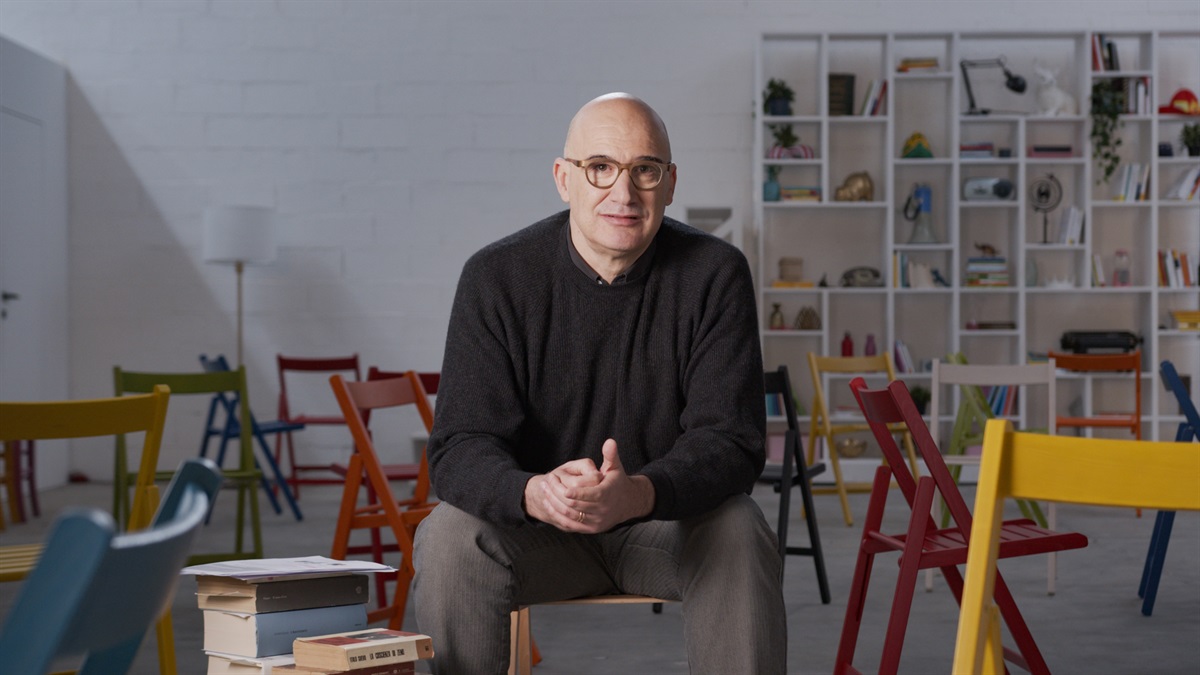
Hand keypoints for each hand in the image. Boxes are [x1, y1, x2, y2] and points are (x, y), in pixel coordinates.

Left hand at [523, 439, 654, 532]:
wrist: (626, 504)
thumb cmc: (616, 482)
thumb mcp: (615, 467)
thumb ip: (611, 455)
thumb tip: (610, 441)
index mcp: (607, 495)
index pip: (589, 495)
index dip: (574, 492)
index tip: (559, 483)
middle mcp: (602, 511)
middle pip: (574, 504)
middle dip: (556, 493)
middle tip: (545, 481)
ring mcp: (595, 522)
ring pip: (569, 515)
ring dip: (553, 503)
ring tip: (543, 490)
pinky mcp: (590, 529)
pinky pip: (569, 524)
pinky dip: (557, 515)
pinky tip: (548, 504)